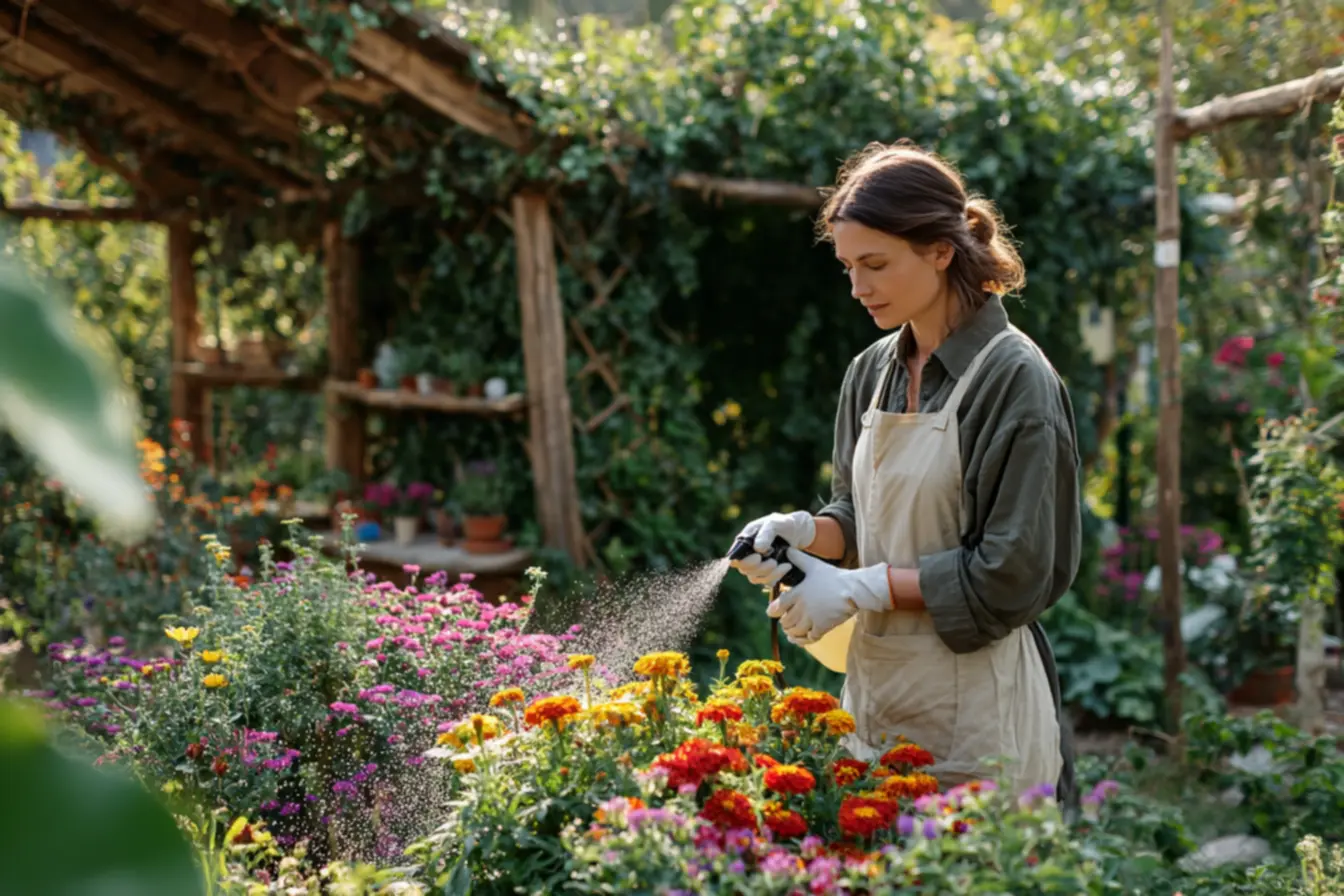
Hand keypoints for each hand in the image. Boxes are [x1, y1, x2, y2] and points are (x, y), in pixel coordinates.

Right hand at [730, 511, 816, 587]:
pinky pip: (766, 581)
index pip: (734, 557)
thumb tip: (757, 549)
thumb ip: (766, 533)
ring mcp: (756, 565)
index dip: (743, 561)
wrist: (797, 532)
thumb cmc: (783, 524)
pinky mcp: (766, 572)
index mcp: (744, 541)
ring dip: (770, 574)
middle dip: (760, 568)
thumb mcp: (775, 523)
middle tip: (774, 562)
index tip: (758, 557)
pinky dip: (776, 577)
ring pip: (754, 578)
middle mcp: (747, 554)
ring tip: (785, 565)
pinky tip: (787, 567)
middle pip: (744, 570)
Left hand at [766, 549, 891, 641]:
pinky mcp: (823, 628)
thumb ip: (799, 558)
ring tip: (791, 631)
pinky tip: (800, 639)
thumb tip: (787, 549)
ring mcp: (812, 619)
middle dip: (784, 622)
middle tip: (786, 620)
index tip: (773, 612)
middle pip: (786, 622)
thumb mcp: (814, 565)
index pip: (778, 606)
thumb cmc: (833, 577)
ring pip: (795, 632)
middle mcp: (803, 608)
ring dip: (792, 633)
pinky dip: (802, 641)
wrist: (853, 590)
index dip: (773, 611)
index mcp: (798, 593)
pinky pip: (808, 639)